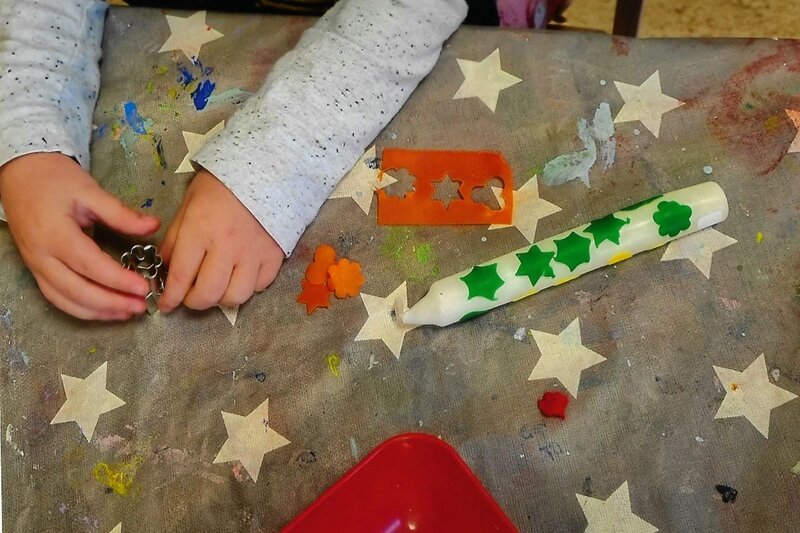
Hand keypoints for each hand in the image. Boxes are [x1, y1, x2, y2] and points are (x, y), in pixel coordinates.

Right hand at [0, 153, 160, 319]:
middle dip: (111, 303)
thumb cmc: (55, 179)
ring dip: (98, 312)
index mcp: (55, 235)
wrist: (20, 173)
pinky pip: (58, 298)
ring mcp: (36, 266)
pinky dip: (83, 309)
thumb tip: (154, 225)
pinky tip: (106, 310)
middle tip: (141, 306)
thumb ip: (121, 213)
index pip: (90, 265)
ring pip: (65, 300)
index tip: (143, 287)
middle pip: (77, 290)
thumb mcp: (89, 190)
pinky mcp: (36, 270)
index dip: (118, 280)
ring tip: (128, 312)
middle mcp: (41, 256)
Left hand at [158, 169, 283, 311]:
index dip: (170, 298)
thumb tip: (167, 268)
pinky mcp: (274, 256)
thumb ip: (175, 239)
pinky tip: (240, 275)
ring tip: (217, 287)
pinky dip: (247, 286)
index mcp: (200, 232)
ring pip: (235, 297)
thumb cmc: (221, 186)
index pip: (181, 277)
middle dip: (193, 302)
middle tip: (190, 296)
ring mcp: (253, 254)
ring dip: (221, 298)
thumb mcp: (188, 205)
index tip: (165, 305)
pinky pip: (259, 286)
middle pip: (208, 295)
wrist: (266, 171)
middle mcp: (226, 248)